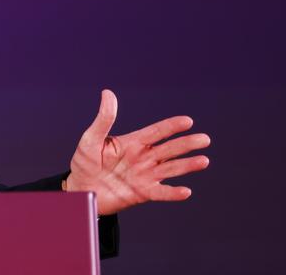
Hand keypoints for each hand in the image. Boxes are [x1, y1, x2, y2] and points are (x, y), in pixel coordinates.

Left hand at [65, 89, 210, 215]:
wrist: (81, 188)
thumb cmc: (85, 162)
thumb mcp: (91, 138)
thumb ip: (104, 119)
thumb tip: (108, 93)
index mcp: (133, 143)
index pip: (156, 132)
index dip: (171, 126)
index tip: (188, 121)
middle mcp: (143, 158)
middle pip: (168, 149)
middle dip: (186, 144)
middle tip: (205, 139)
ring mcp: (145, 176)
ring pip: (170, 169)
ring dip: (187, 165)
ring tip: (204, 160)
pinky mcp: (142, 193)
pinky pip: (160, 193)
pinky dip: (173, 193)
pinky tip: (186, 191)